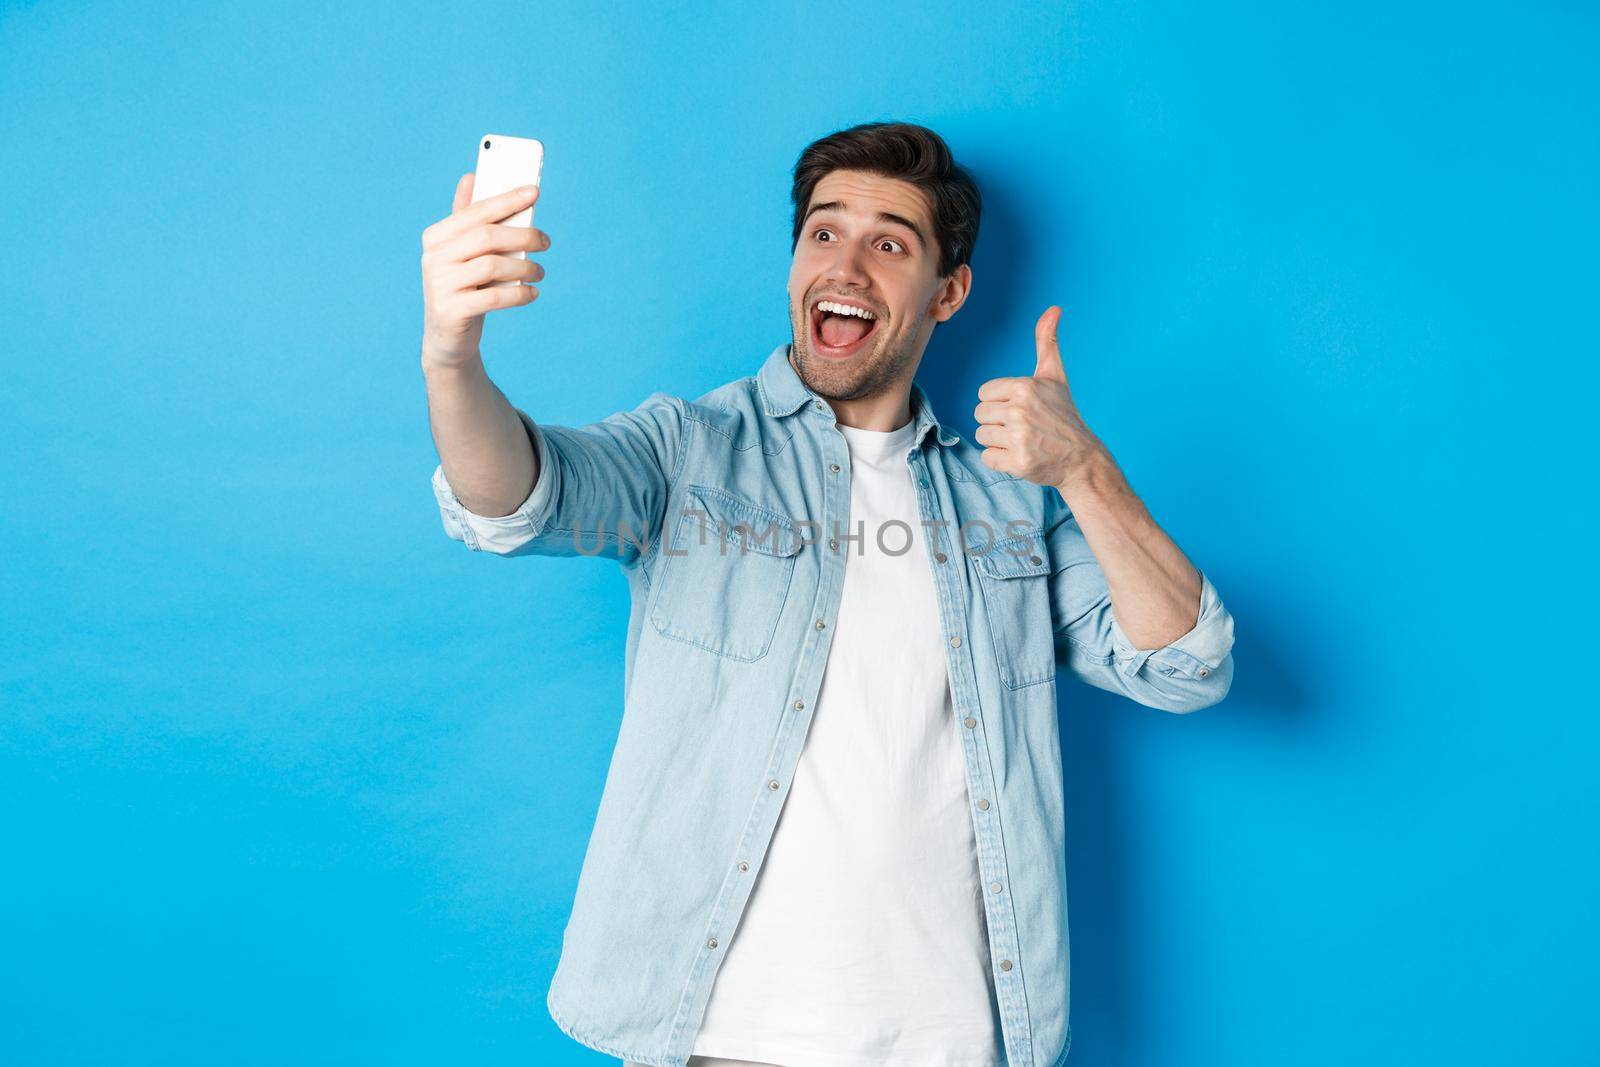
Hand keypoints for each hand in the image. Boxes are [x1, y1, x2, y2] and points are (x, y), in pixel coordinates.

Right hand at [419, 173, 551, 368]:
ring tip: (540, 271)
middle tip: (546, 241)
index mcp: (436, 236)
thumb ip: (468, 218)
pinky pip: (494, 297)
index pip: (476, 211)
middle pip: (486, 236)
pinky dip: (519, 293)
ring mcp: (439, 284)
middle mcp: (433, 257)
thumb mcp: (464, 254)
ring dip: (525, 266)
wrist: (448, 339)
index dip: (506, 200)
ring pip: (492, 266)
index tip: (535, 192)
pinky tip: (532, 293)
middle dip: (523, 235)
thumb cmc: (463, 288)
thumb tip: (471, 176)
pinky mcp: (451, 311)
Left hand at [972, 306, 1109, 491]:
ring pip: (981, 436)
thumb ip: (1047, 342)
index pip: (983, 393)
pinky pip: (988, 458)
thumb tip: (1053, 308)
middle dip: (997, 422)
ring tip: (1022, 440)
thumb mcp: (1054, 376)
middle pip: (979, 414)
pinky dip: (1002, 461)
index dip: (999, 402)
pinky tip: (1021, 455)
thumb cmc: (1064, 415)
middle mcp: (1020, 410)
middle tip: (1022, 426)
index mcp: (1023, 387)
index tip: (1021, 408)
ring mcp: (1018, 437)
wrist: (1081, 457)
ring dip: (998, 441)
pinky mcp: (1017, 462)